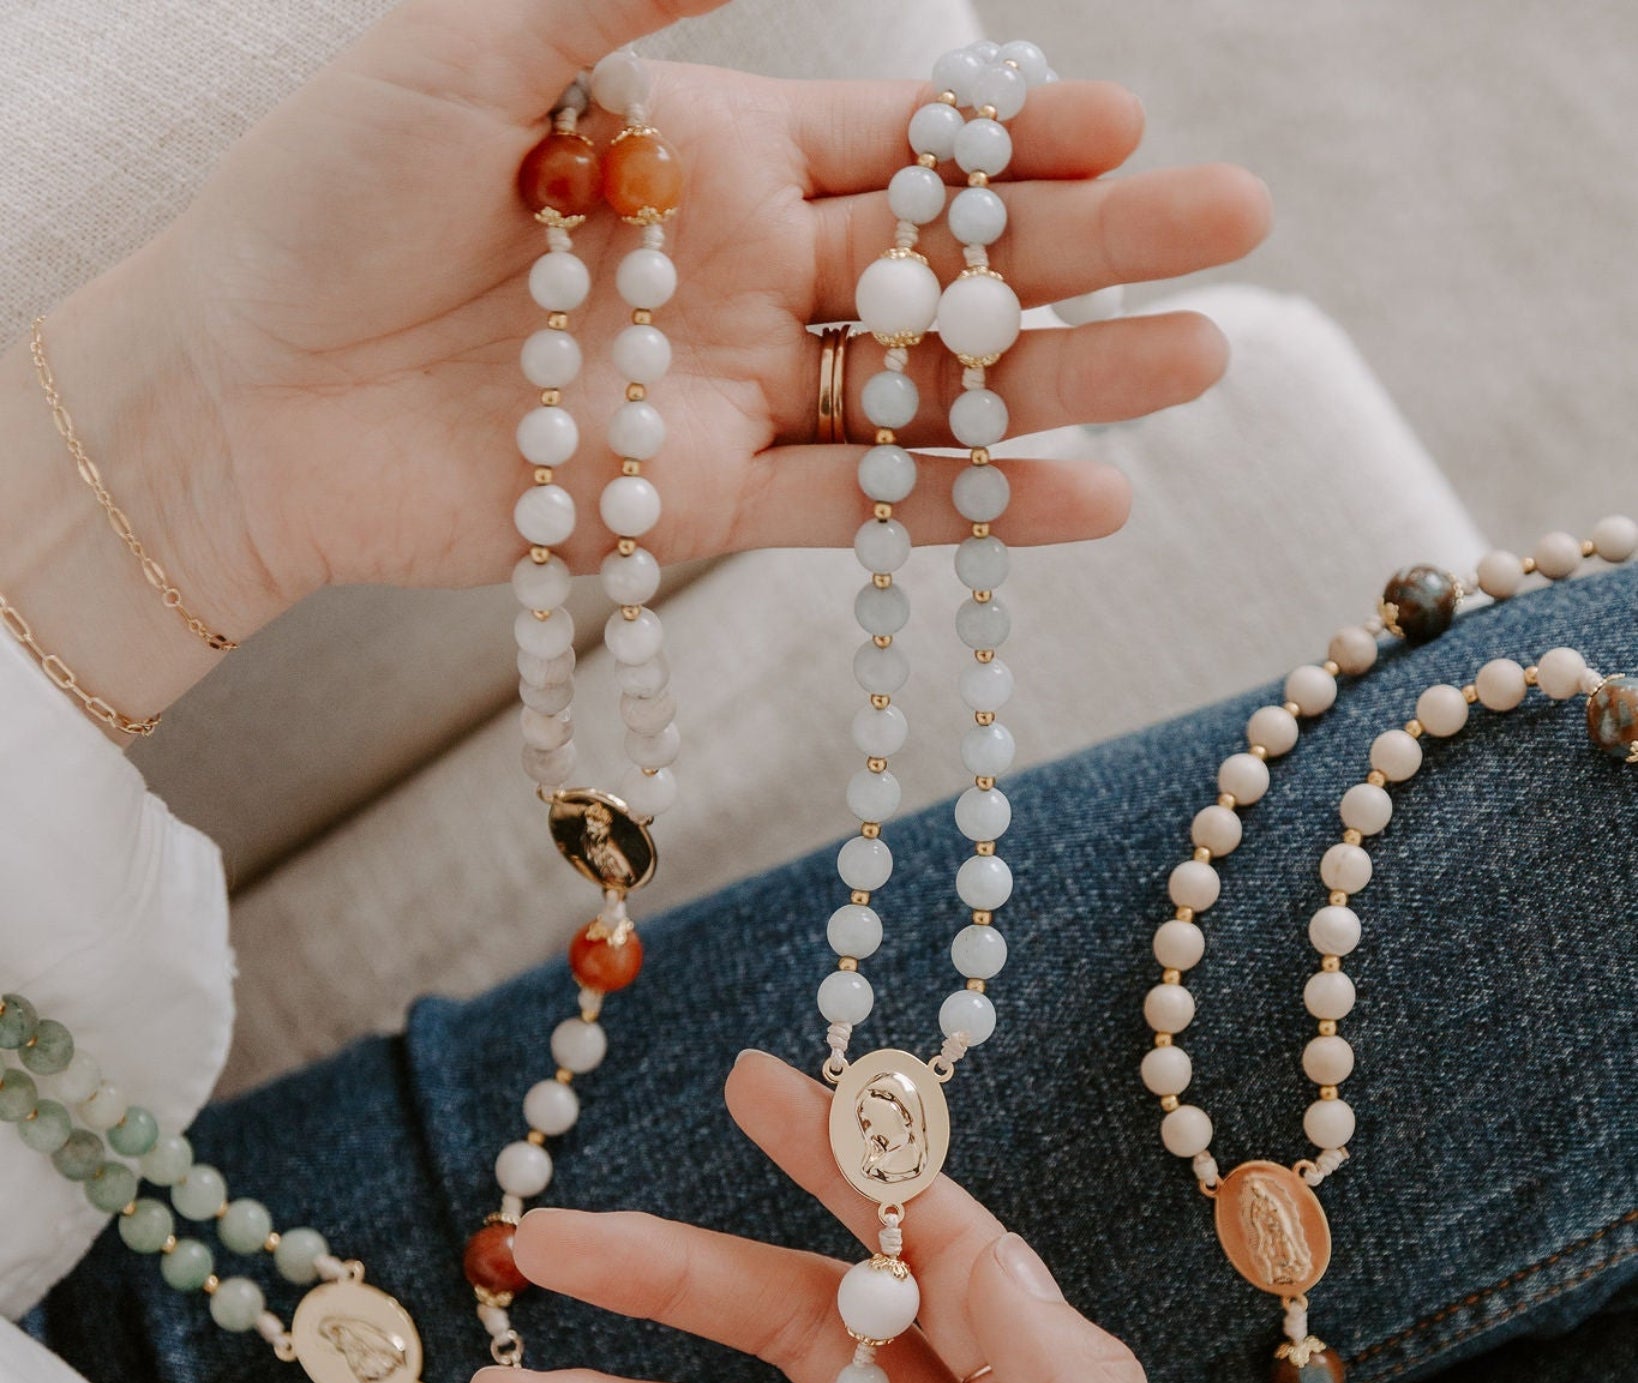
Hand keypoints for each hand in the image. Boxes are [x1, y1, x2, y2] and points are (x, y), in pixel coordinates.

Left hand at [0, 0, 1268, 724]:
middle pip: (952, 260)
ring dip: (1061, 381)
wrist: (241, 397)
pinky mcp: (694, 509)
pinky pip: (856, 508)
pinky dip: (965, 509)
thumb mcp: (483, 41)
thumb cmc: (330, 198)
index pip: (906, 139)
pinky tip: (1082, 496)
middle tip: (1233, 233)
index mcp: (712, 146)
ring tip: (1199, 367)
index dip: (1019, 136)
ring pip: (928, 393)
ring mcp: (727, 395)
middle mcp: (742, 271)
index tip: (1129, 122)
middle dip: (1092, 246)